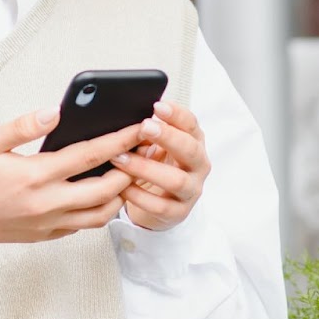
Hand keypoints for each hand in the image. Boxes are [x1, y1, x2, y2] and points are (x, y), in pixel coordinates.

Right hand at [0, 108, 147, 246]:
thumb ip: (21, 126)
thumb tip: (54, 112)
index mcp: (33, 176)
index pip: (88, 156)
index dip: (119, 140)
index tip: (138, 128)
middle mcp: (46, 204)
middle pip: (106, 189)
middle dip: (130, 168)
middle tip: (142, 150)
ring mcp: (49, 224)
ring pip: (101, 214)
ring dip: (120, 193)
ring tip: (128, 171)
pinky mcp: (47, 235)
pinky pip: (85, 225)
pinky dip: (101, 209)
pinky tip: (103, 190)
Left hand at [118, 101, 209, 231]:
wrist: (160, 204)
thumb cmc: (157, 166)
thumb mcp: (156, 145)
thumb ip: (150, 131)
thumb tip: (128, 114)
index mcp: (194, 142)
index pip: (191, 125)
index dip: (176, 114)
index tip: (157, 105)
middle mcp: (198, 166)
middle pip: (190, 149)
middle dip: (168, 137)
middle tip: (144, 127)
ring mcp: (191, 191)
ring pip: (176, 180)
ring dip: (146, 168)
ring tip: (121, 159)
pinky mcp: (178, 213)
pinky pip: (160, 206)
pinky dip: (139, 196)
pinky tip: (122, 187)